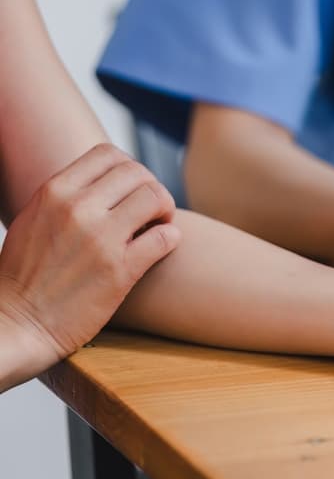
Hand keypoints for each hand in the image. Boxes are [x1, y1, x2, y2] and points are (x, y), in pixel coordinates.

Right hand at [0, 144, 180, 367]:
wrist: (17, 324)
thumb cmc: (26, 273)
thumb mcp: (35, 218)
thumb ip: (69, 195)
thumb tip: (106, 180)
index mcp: (54, 192)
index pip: (109, 154)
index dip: (129, 169)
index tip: (130, 190)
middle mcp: (77, 209)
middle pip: (138, 172)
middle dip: (151, 188)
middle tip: (150, 211)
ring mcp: (100, 239)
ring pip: (156, 197)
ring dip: (165, 210)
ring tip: (158, 226)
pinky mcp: (120, 270)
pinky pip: (166, 237)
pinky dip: (171, 238)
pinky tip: (162, 246)